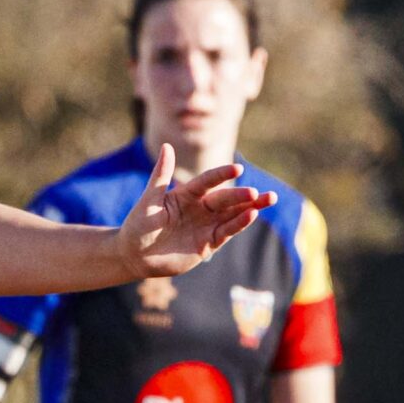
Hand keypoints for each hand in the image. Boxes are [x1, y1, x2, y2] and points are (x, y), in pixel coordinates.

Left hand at [120, 144, 275, 277]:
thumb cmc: (138, 226)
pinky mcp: (209, 242)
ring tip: (268, 199)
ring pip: (233, 213)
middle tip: (257, 192)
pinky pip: (227, 231)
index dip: (221, 175)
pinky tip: (251, 215)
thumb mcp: (148, 201)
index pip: (208, 181)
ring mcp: (206, 224)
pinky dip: (239, 224)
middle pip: (226, 198)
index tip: (237, 168)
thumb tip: (166, 146)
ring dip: (251, 207)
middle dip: (242, 195)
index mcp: (187, 193)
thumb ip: (160, 176)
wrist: (135, 256)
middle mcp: (201, 207)